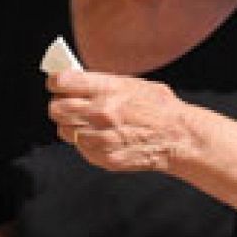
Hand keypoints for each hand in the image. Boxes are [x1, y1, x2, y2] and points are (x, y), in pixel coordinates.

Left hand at [47, 71, 187, 171]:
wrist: (180, 138)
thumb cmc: (160, 108)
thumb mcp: (134, 84)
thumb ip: (104, 83)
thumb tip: (78, 79)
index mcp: (107, 89)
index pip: (62, 82)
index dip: (56, 82)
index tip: (57, 83)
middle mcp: (100, 113)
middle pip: (56, 109)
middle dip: (58, 105)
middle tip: (66, 104)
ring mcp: (101, 138)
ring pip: (64, 131)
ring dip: (70, 125)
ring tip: (85, 122)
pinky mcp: (103, 157)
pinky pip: (81, 147)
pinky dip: (85, 142)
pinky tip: (100, 137)